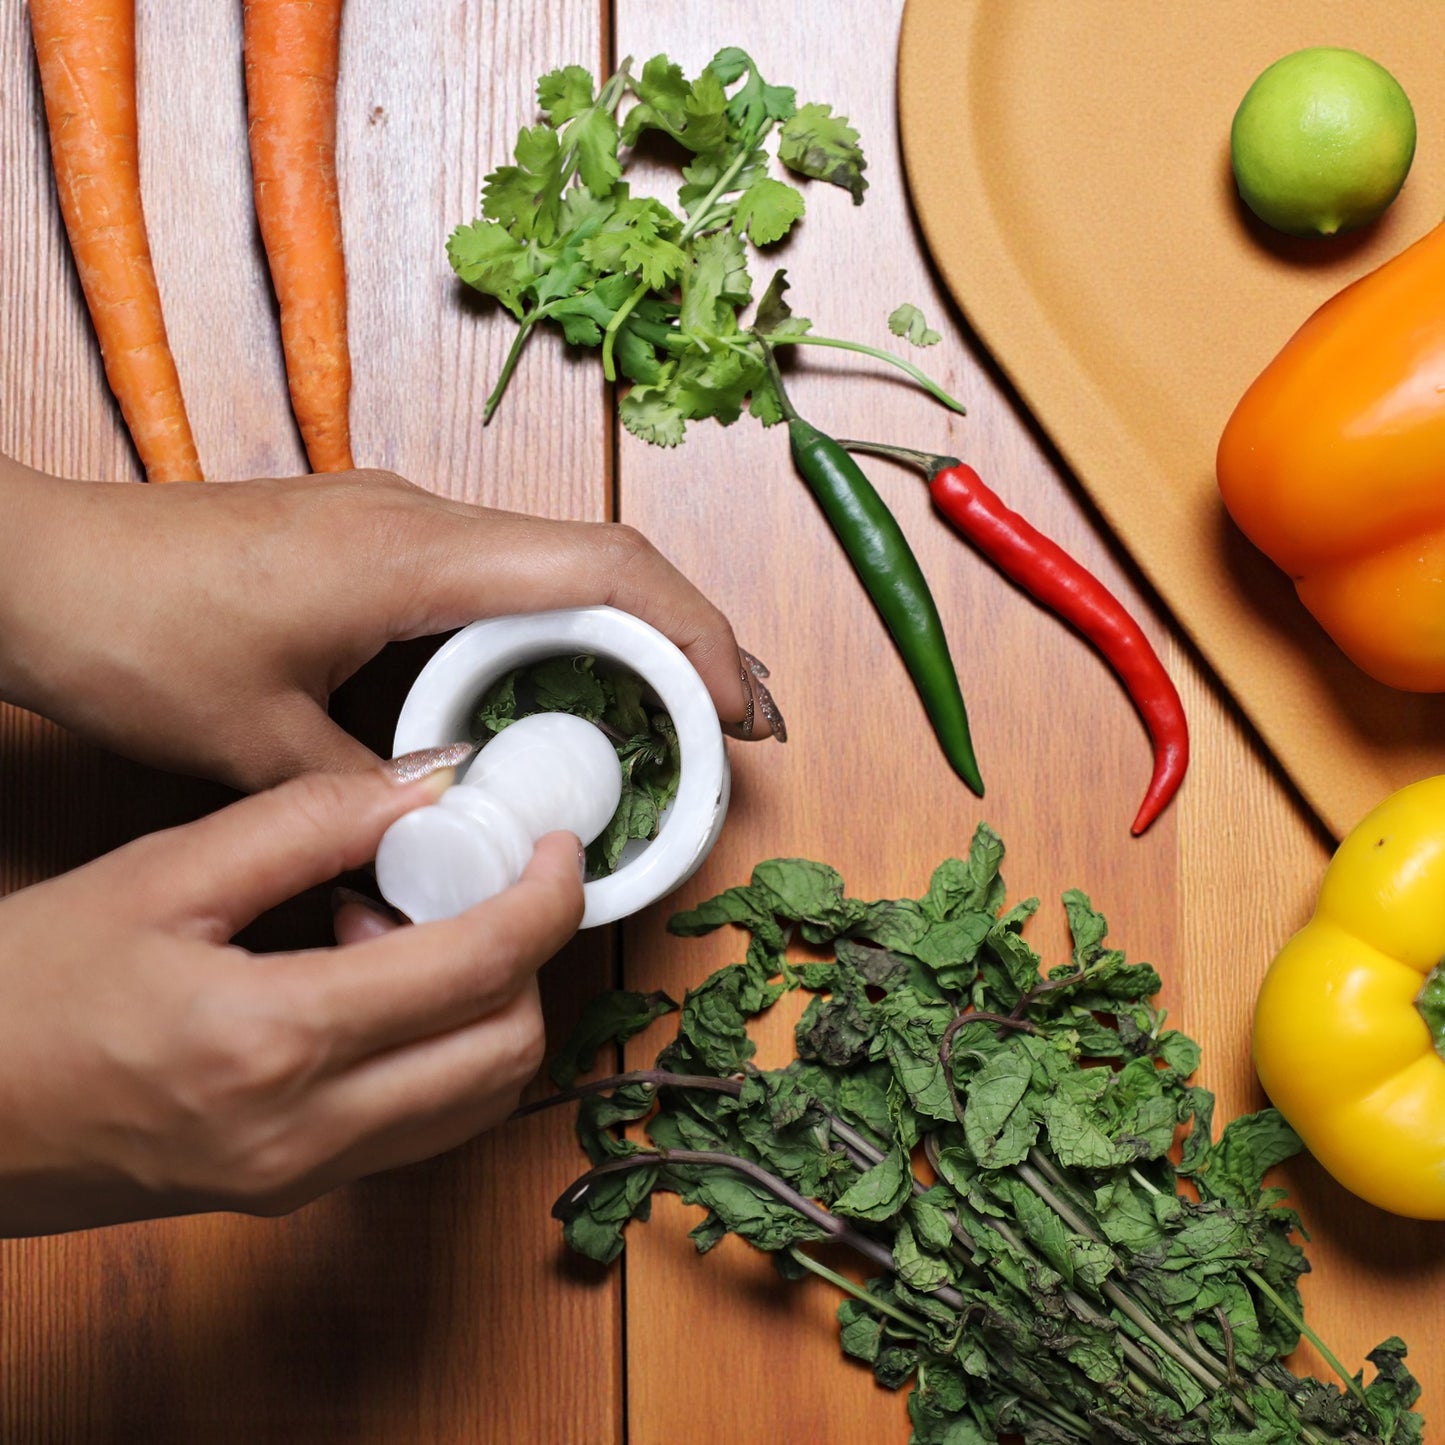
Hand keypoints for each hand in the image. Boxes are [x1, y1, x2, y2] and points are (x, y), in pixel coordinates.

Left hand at [0, 459, 781, 789]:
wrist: (32, 559)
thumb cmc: (127, 629)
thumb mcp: (255, 746)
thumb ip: (369, 804)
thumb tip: (445, 856)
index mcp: (413, 556)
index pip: (602, 572)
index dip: (693, 635)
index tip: (739, 708)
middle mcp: (425, 522)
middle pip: (606, 563)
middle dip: (691, 639)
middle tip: (738, 725)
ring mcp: (405, 525)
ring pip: (563, 568)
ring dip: (634, 637)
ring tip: (683, 715)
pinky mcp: (383, 545)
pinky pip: (508, 583)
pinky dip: (566, 636)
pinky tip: (574, 691)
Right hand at [0, 758, 581, 1237]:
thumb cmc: (22, 993)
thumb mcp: (160, 876)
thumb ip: (307, 821)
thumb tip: (430, 781)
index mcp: (274, 1042)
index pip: (480, 969)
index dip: (548, 898)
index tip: (561, 848)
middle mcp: (306, 1134)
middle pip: (509, 1049)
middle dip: (529, 955)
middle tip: (476, 881)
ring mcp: (303, 1177)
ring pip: (478, 1101)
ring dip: (486, 1007)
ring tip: (401, 931)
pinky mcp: (291, 1193)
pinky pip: (420, 1126)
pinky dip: (439, 1052)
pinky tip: (368, 988)